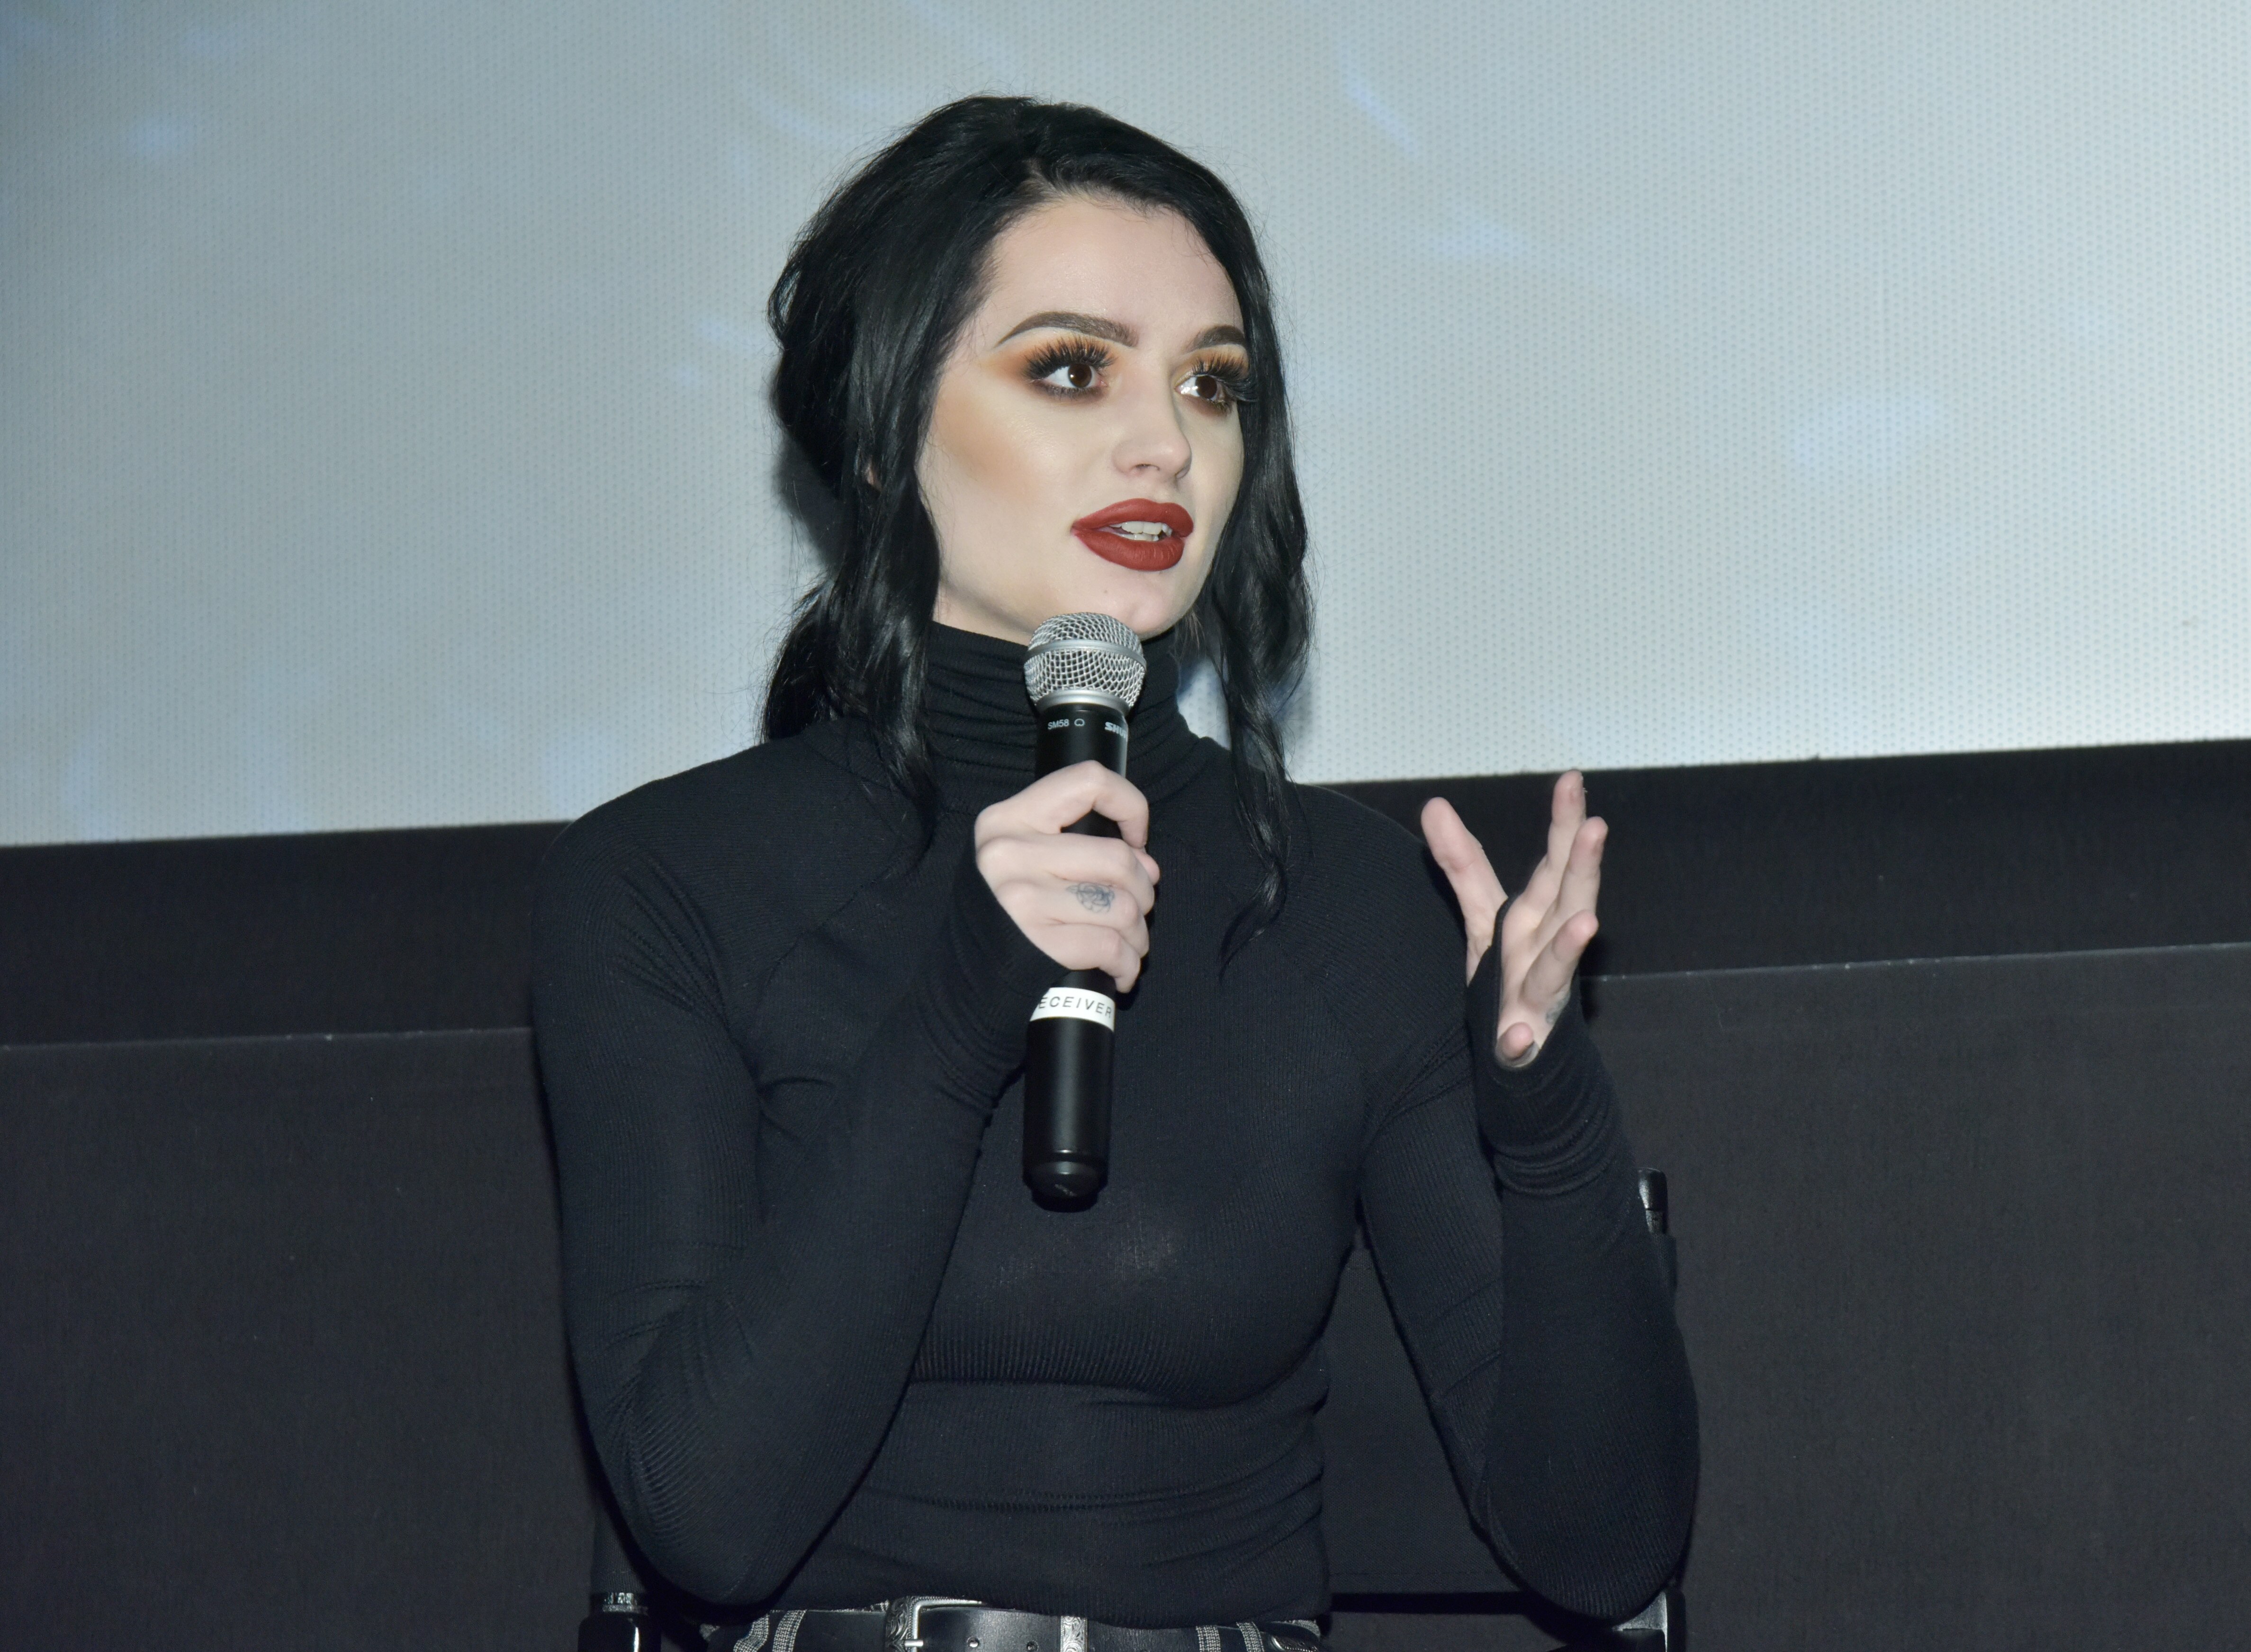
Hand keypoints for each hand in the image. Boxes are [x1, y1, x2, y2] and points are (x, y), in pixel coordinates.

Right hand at [975, 762, 1161, 991]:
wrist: (963, 977)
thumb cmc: (1006, 912)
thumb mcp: (1024, 859)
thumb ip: (1080, 846)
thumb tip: (1146, 864)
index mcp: (1009, 818)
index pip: (1089, 781)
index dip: (1129, 807)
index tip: (1135, 841)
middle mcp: (1010, 852)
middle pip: (1118, 858)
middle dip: (1143, 891)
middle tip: (1135, 909)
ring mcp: (1021, 898)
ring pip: (1123, 907)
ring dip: (1138, 934)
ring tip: (1128, 944)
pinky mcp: (1036, 943)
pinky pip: (1110, 946)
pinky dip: (1127, 964)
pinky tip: (1120, 970)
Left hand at [1422, 772, 1604, 1066]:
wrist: (1526, 1051)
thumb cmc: (1513, 974)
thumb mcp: (1484, 915)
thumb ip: (1463, 864)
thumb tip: (1433, 804)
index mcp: (1537, 916)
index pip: (1554, 862)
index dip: (1564, 823)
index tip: (1573, 779)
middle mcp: (1546, 948)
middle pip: (1567, 901)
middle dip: (1582, 867)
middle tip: (1597, 827)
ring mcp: (1539, 995)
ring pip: (1556, 969)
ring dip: (1570, 948)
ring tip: (1587, 924)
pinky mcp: (1525, 1041)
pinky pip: (1523, 1041)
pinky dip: (1522, 1038)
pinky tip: (1519, 1035)